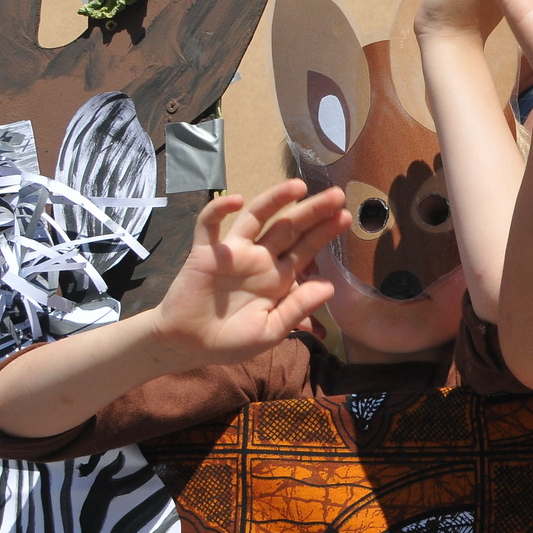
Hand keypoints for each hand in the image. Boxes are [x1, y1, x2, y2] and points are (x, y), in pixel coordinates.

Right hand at [152, 180, 348, 368]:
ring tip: (299, 186)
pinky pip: (210, 225)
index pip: (307, 248)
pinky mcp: (204, 253)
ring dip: (275, 200)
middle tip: (337, 195)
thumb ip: (297, 309)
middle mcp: (260, 259)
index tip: (345, 216)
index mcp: (279, 277)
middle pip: (289, 227)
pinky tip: (237, 200)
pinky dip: (220, 209)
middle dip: (313, 211)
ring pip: (256, 218)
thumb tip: (329, 286)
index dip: (325, 232)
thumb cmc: (231, 340)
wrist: (188, 345)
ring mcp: (233, 253)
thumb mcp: (271, 330)